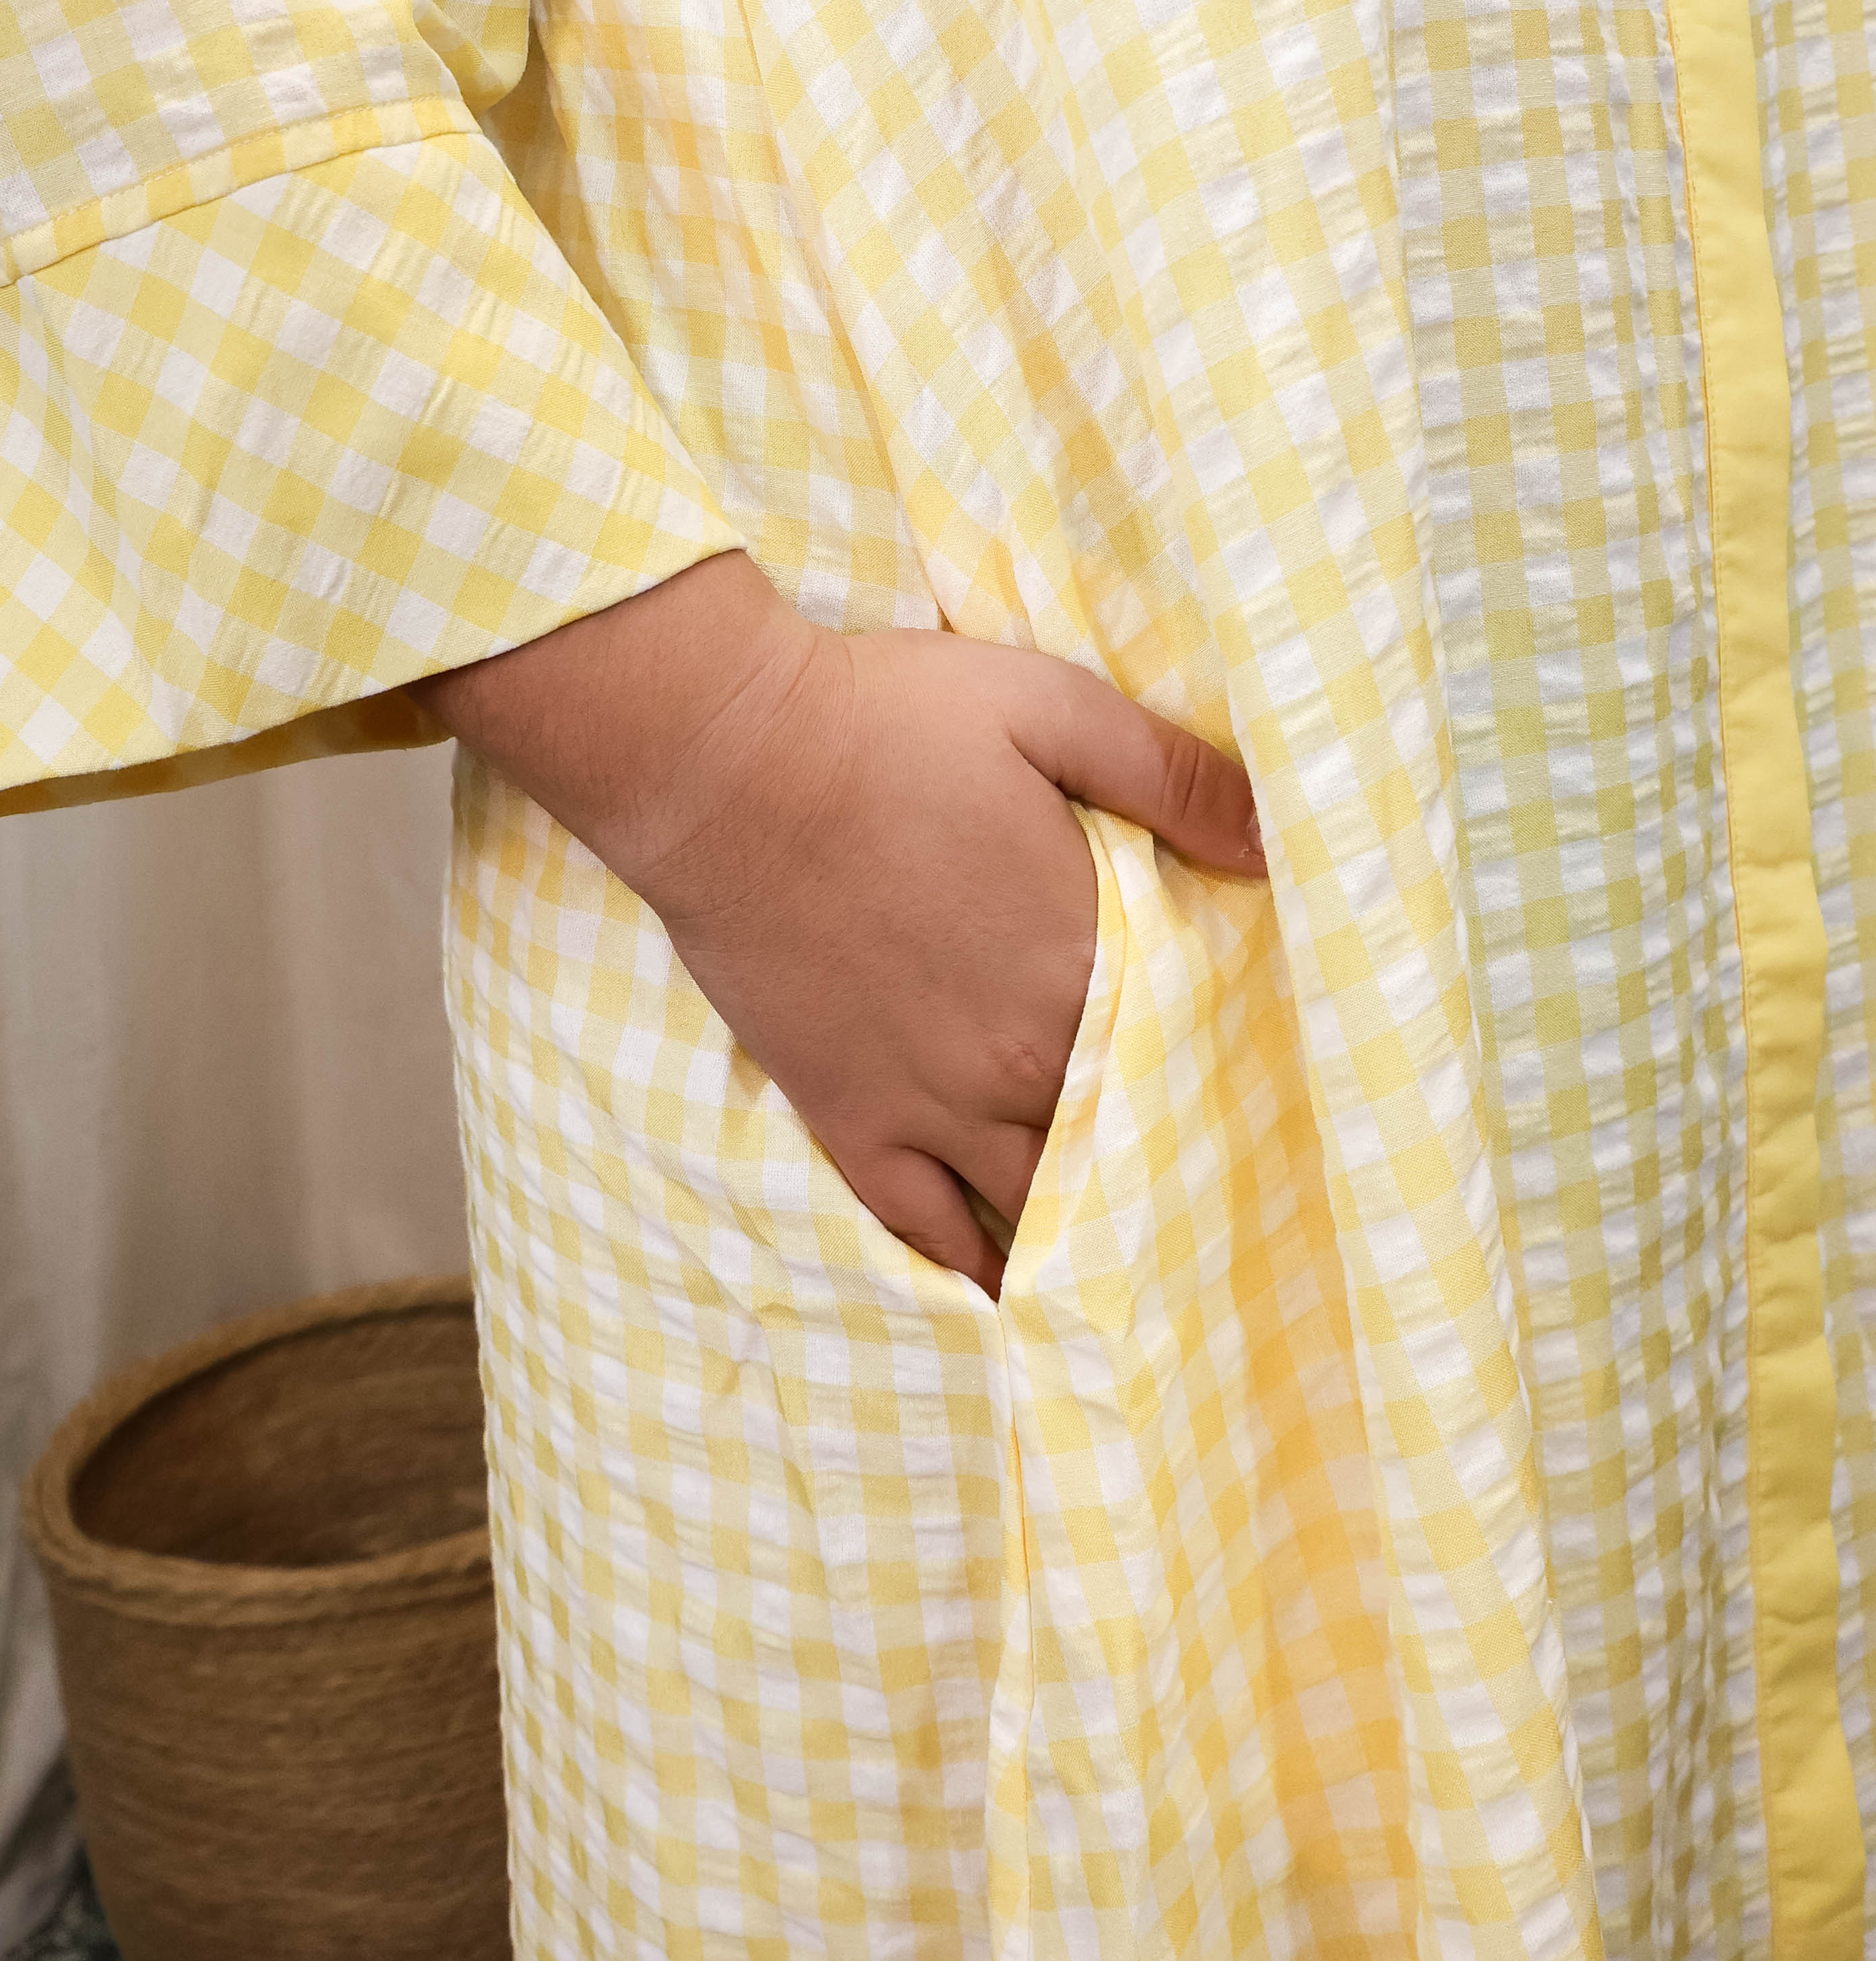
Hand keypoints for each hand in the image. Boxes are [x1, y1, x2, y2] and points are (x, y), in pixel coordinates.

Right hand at [420, 555, 1262, 1295]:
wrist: (725, 759)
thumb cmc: (888, 721)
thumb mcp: (1053, 709)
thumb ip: (1172, 779)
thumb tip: (1276, 844)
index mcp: (1083, 958)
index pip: (1183, 1045)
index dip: (1215, 1067)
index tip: (1248, 1091)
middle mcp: (1021, 1055)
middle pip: (1117, 1142)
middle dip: (1159, 1168)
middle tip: (1206, 1207)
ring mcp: (929, 1099)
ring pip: (1033, 1203)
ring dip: (1079, 1231)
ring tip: (1127, 1270)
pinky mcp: (847, 1116)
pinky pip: (922, 1227)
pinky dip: (972, 1266)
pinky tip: (1005, 1292)